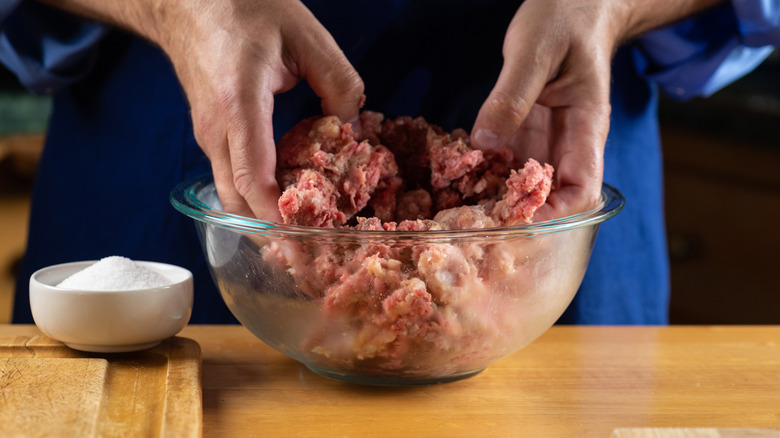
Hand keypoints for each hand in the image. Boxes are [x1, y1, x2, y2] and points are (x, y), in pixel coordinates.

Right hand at [155, 0, 363, 220]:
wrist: (185, 0)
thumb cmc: (241, 8)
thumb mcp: (305, 34)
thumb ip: (338, 80)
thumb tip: (354, 125)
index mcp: (239, 104)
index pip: (252, 177)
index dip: (277, 216)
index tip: (304, 239)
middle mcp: (215, 129)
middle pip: (236, 200)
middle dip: (270, 232)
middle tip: (309, 253)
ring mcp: (207, 134)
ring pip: (230, 194)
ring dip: (262, 218)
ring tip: (301, 234)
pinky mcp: (210, 133)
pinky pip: (230, 177)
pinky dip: (255, 196)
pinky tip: (285, 198)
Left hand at [470, 0, 721, 220]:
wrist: (575, 3)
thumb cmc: (566, 19)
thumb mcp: (534, 52)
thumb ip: (510, 98)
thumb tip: (486, 143)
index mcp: (586, 128)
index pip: (582, 192)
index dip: (553, 215)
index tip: (515, 222)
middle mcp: (567, 143)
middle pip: (551, 199)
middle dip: (517, 216)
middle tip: (475, 222)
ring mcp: (545, 140)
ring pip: (524, 185)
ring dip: (496, 198)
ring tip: (459, 207)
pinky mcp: (524, 132)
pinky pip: (506, 162)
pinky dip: (484, 172)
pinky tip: (457, 175)